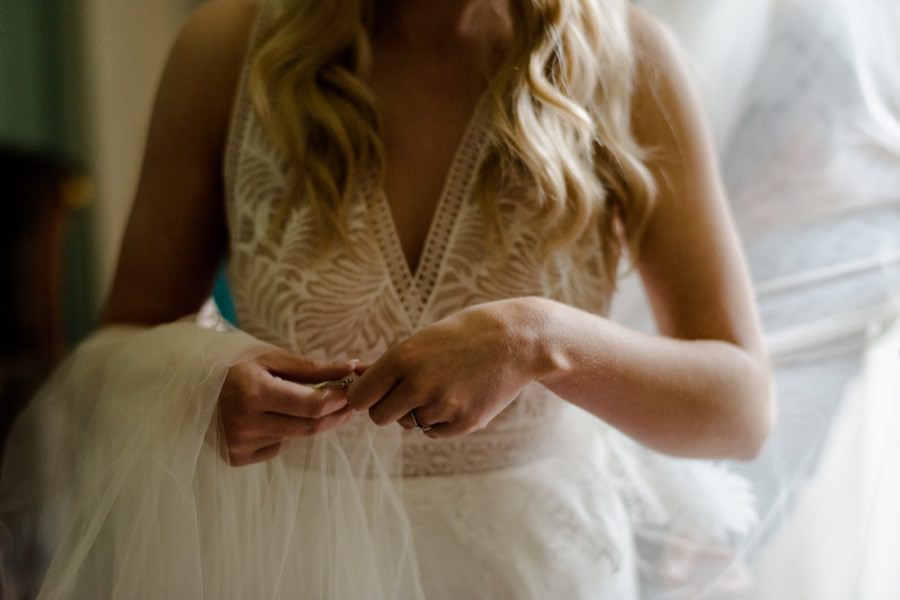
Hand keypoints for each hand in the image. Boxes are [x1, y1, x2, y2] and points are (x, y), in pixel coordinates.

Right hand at [219, 349, 359, 465]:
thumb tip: (352, 368)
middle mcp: (244, 423)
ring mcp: (237, 444)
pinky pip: (275, 447)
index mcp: (253, 392)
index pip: (312, 406)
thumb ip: (312, 368)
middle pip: (309, 427)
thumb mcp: (271, 357)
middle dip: (334, 415)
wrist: (189, 382)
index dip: (339, 400)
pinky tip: (266, 417)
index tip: (354, 391)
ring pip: (294, 437)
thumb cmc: (234, 363)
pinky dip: (281, 433)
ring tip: (297, 401)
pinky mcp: (234, 457)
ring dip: (306, 421)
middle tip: (349, 402)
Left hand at [346, 300, 543, 437]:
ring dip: (420, 411)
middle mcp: (418, 385)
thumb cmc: (465, 334)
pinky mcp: (464, 423)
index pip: (360, 397)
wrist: (516, 340)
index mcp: (402, 358)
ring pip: (410, 424)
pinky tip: (460, 396)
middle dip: (389, 408)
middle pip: (380, 417)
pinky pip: (434, 432)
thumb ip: (393, 365)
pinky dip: (441, 420)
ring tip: (445, 385)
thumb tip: (359, 386)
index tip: (372, 393)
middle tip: (408, 392)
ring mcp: (442, 406)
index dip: (364, 396)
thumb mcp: (423, 339)